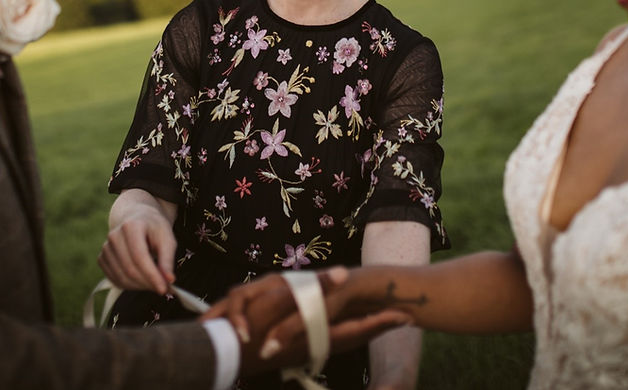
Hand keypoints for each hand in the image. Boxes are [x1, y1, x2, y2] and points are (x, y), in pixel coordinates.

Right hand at [98, 190, 176, 294]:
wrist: (136, 217)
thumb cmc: (154, 228)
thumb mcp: (167, 237)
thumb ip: (167, 259)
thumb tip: (169, 280)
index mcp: (131, 226)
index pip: (140, 257)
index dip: (152, 275)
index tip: (165, 289)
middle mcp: (114, 236)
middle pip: (130, 269)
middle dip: (148, 283)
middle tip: (164, 289)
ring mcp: (105, 248)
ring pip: (121, 277)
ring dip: (140, 287)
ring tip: (154, 284)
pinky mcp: (102, 258)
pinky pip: (114, 279)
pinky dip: (130, 286)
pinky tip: (142, 282)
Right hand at [202, 267, 411, 376]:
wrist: (220, 353)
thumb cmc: (249, 328)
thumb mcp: (280, 301)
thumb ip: (312, 289)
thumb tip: (342, 274)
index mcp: (315, 334)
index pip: (357, 328)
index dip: (382, 322)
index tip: (407, 316)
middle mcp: (313, 345)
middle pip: (353, 336)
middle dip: (377, 328)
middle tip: (402, 319)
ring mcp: (303, 349)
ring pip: (340, 339)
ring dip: (361, 331)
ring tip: (379, 323)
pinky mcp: (292, 349)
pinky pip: (324, 341)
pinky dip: (340, 334)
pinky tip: (340, 329)